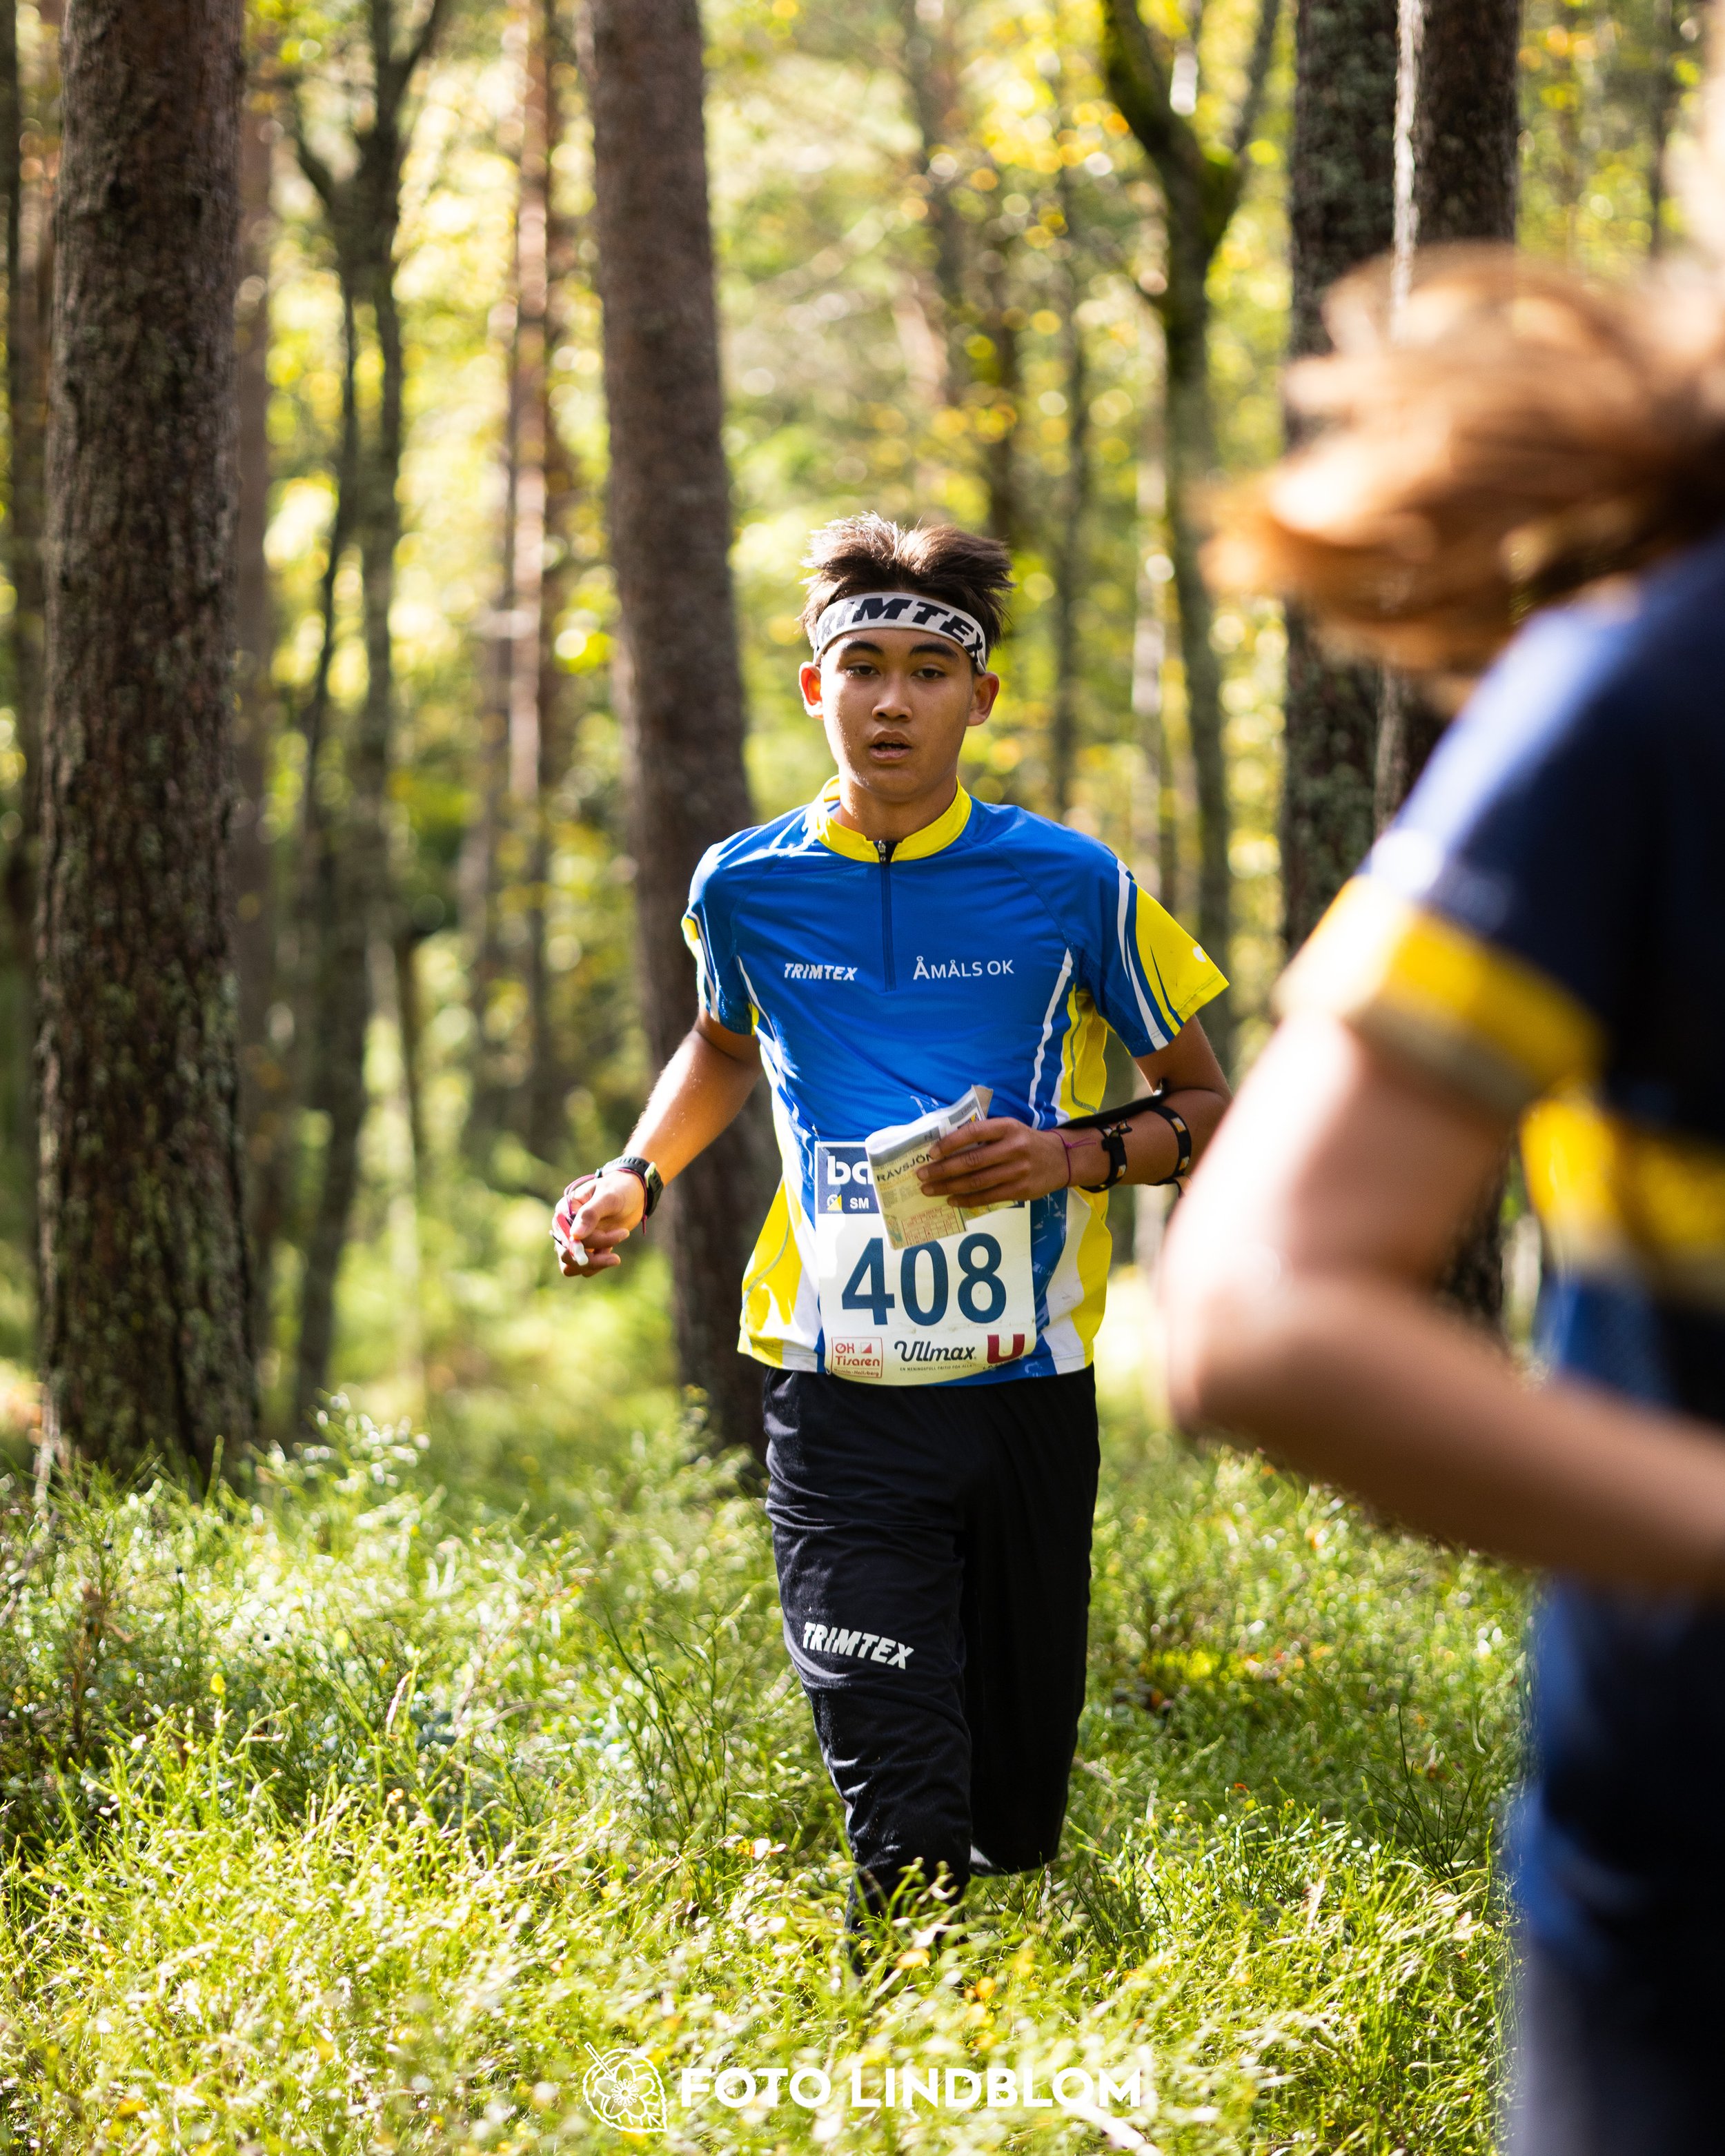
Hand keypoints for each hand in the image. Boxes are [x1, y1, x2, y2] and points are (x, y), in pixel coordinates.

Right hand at [553, 1168, 646, 1276]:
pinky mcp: (590, 1247)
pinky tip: (612, 1254)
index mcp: (565, 1211)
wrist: (635, 1194)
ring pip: (574, 1265)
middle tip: (616, 1258)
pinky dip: (599, 1264)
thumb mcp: (608, 1197)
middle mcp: (566, 1227)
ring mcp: (577, 1239)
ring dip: (594, 1265)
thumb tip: (575, 1235)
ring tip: (615, 1258)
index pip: (565, 1236)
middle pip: (567, 1254)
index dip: (583, 1245)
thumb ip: (590, 1214)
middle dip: (591, 1259)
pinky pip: (586, 1266)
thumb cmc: (620, 1189)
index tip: (612, 1240)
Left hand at [917, 1116, 1099, 1203]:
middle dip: (942, 1170)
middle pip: (971, 1161)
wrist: (1061, 1159)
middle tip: (921, 1175)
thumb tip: (945, 1146)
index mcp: (1007, 1127)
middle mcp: (1013, 1148)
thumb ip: (984, 1135)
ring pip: (977, 1182)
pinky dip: (967, 1200)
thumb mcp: (1009, 1128)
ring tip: (930, 1190)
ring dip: (949, 1187)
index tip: (931, 1153)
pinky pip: (988, 1197)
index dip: (950, 1143)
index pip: (973, 1133)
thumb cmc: (1025, 1142)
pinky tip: (951, 1200)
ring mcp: (1018, 1171)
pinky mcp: (1021, 1191)